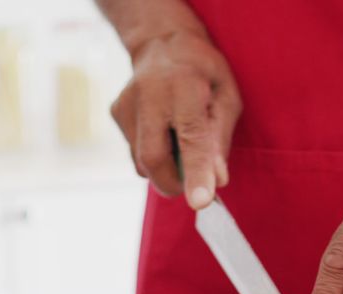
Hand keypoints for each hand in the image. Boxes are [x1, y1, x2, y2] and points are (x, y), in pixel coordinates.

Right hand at [110, 31, 240, 209]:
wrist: (161, 42)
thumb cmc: (202, 72)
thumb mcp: (227, 97)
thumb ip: (220, 139)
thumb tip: (217, 180)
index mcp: (185, 86)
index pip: (190, 138)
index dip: (196, 172)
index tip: (200, 202)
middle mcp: (149, 96)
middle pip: (153, 159)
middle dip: (173, 183)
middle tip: (192, 185)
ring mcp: (127, 105)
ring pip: (141, 161)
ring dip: (164, 166)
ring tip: (177, 138)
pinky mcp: (115, 113)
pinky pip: (134, 151)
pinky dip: (152, 153)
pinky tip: (161, 130)